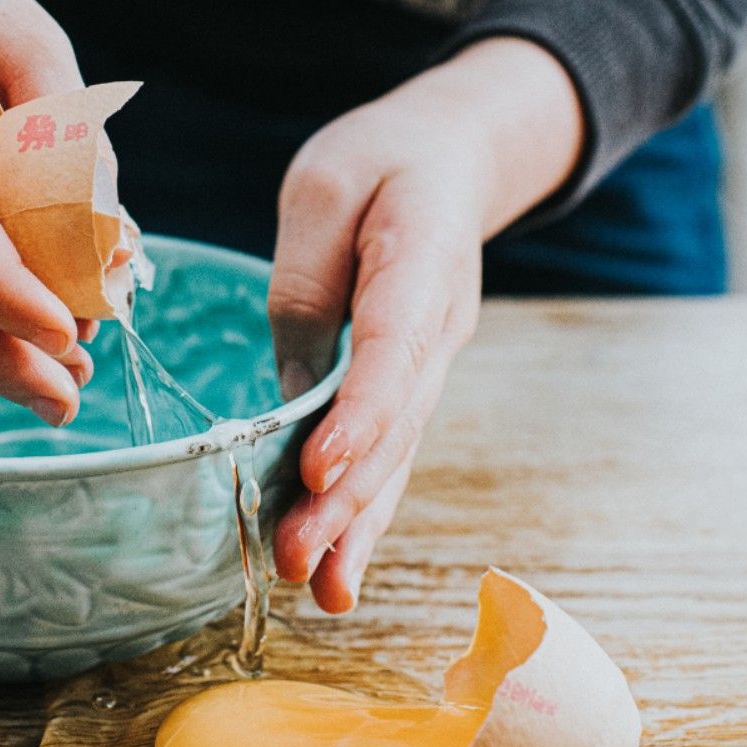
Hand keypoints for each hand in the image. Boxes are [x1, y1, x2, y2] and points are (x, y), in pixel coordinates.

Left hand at [270, 37, 583, 612]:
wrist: (455, 157)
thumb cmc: (383, 161)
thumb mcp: (325, 184)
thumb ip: (307, 275)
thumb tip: (291, 382)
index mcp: (422, 262)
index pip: (393, 348)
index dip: (358, 413)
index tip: (317, 466)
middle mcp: (439, 327)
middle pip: (396, 423)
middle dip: (346, 497)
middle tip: (295, 557)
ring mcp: (433, 361)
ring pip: (398, 452)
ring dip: (357, 524)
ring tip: (319, 589)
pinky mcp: (412, 382)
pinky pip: (391, 452)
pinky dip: (366, 513)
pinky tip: (339, 572)